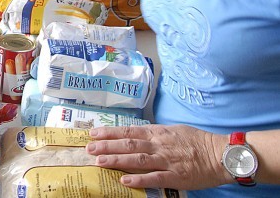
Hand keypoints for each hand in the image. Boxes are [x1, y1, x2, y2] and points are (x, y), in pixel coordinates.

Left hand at [87, 124, 229, 190]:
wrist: (221, 154)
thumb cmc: (198, 142)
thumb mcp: (174, 130)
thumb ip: (154, 132)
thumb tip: (135, 133)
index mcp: (158, 133)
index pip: (129, 130)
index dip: (110, 132)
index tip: (93, 133)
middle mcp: (159, 145)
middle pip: (128, 143)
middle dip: (107, 145)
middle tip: (89, 147)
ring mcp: (166, 160)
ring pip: (137, 159)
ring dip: (116, 160)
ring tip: (99, 161)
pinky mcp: (175, 176)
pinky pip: (154, 178)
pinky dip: (139, 179)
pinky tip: (124, 180)